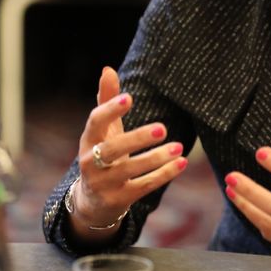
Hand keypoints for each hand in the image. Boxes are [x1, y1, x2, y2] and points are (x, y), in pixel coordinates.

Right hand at [73, 67, 187, 228]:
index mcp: (88, 140)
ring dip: (156, 159)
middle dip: (136, 139)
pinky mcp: (118, 200)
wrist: (91, 201)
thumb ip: (107, 100)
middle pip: (111, 150)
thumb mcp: (103, 130)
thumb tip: (108, 69)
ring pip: (129, 170)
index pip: (95, 123)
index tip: (128, 98)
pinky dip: (163, 175)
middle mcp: (90, 162)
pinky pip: (143, 187)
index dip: (110, 111)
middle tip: (162, 128)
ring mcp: (104, 183)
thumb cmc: (102, 154)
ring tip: (179, 147)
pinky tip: (182, 162)